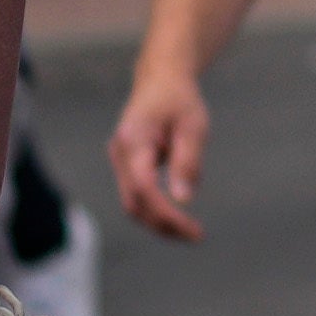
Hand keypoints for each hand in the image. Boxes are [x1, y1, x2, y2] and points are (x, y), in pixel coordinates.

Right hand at [112, 67, 213, 238]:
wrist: (160, 80)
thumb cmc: (179, 99)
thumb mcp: (193, 126)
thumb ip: (187, 161)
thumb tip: (184, 199)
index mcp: (133, 139)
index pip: (143, 187)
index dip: (165, 212)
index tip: (191, 228)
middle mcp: (119, 153)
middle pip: (134, 203)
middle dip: (163, 225)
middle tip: (196, 235)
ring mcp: (119, 160)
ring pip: (133, 204)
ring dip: (159, 221)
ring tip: (190, 231)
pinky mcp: (126, 166)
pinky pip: (137, 195)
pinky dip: (156, 209)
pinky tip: (179, 216)